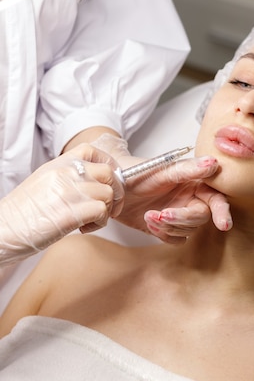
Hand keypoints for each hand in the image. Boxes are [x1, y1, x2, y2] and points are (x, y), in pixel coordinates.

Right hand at [0, 144, 123, 264]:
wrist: (1, 229)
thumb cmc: (21, 213)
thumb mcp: (43, 182)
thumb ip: (66, 177)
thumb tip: (91, 183)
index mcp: (57, 164)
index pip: (92, 151)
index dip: (109, 165)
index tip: (111, 180)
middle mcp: (64, 173)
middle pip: (109, 173)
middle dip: (116, 192)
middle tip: (108, 207)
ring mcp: (68, 191)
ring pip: (109, 194)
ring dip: (107, 210)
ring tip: (90, 220)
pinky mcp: (71, 212)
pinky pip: (102, 211)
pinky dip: (100, 223)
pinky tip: (84, 228)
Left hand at [91, 134, 232, 242]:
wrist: (112, 187)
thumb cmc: (136, 173)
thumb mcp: (161, 170)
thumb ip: (189, 169)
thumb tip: (213, 164)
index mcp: (193, 182)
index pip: (215, 198)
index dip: (221, 210)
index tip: (223, 224)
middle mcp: (189, 198)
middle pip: (201, 217)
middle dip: (182, 218)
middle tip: (163, 214)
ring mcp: (179, 214)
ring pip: (189, 230)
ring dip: (169, 226)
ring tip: (149, 215)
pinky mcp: (167, 228)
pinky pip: (176, 239)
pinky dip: (163, 234)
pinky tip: (149, 222)